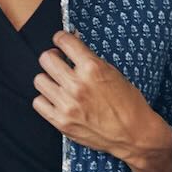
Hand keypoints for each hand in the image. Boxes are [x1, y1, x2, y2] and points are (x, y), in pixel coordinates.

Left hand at [31, 30, 171, 171]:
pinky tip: (55, 98)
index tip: (60, 40)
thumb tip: (73, 46)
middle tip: (58, 61)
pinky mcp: (61, 121)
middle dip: (52, 57)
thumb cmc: (128, 103)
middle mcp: (77, 85)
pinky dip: (45, 98)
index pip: (64, 41)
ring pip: (40, 80)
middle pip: (46, 59)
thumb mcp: (113, 73)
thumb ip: (91, 60)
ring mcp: (67, 104)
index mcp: (92, 68)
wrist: (133, 133)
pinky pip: (38, 102)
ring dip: (48, 78)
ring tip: (57, 82)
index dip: (60, 38)